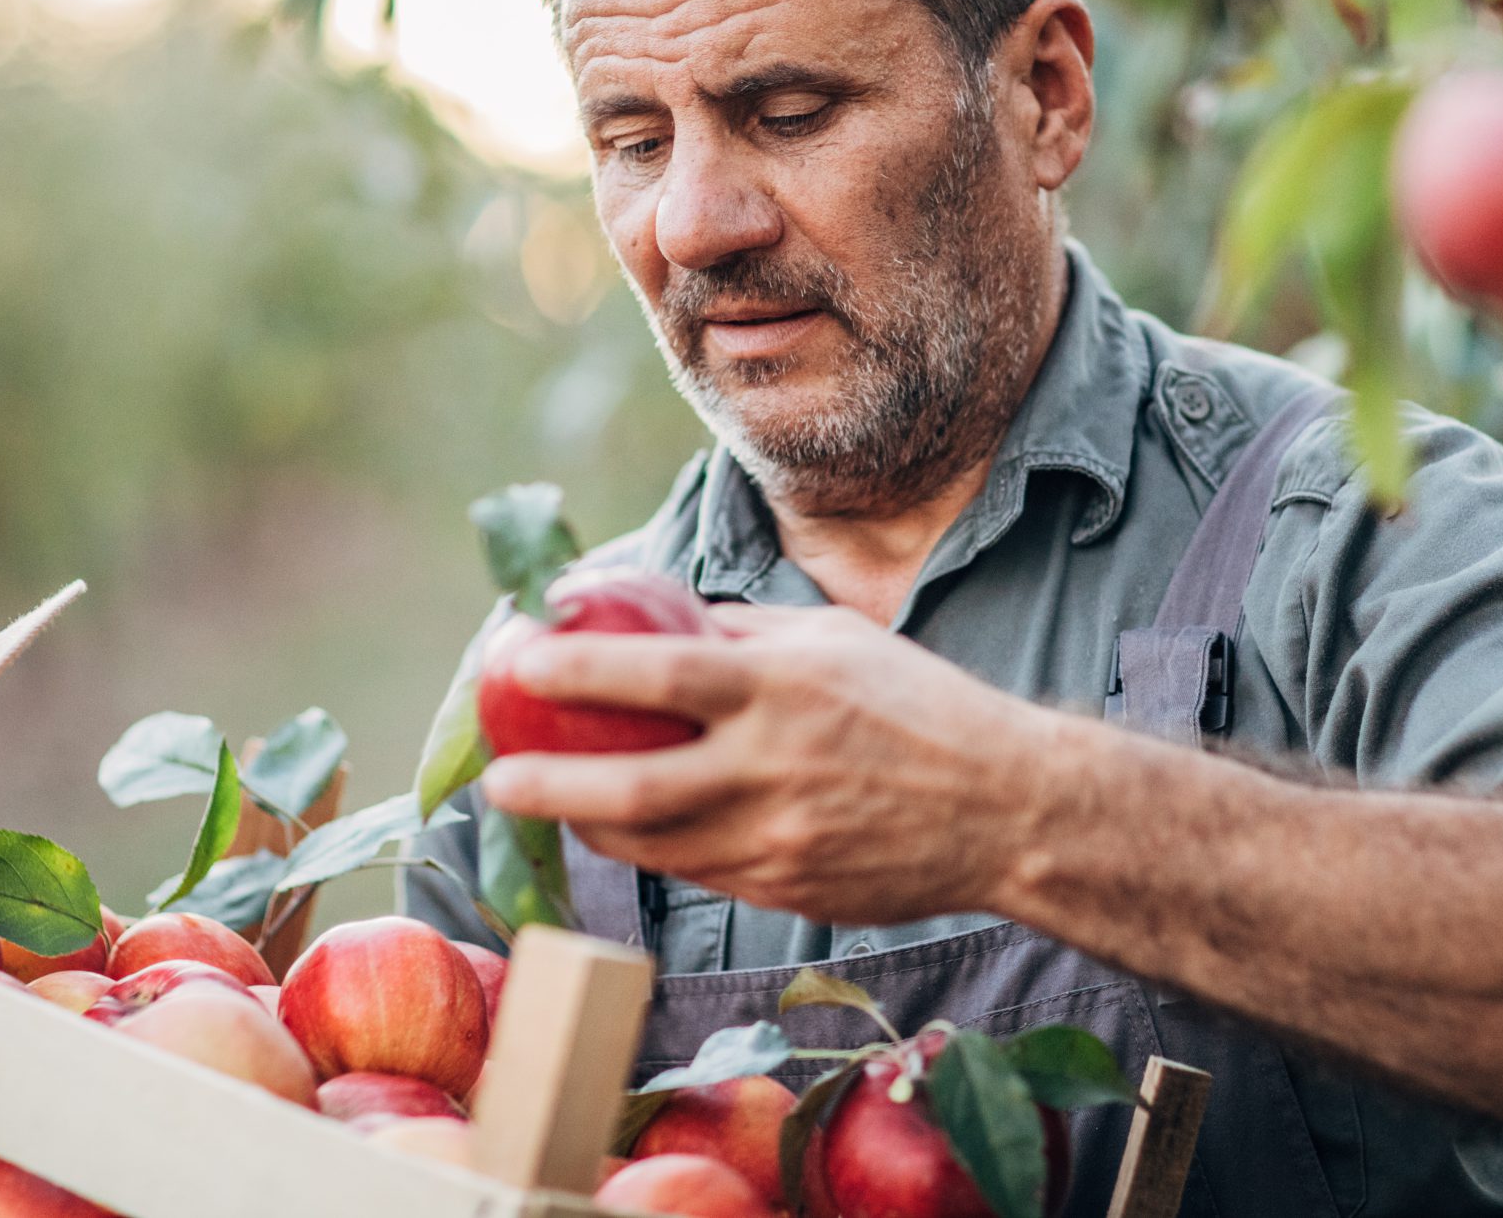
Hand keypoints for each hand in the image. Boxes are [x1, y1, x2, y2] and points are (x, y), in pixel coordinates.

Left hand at [477, 603, 1060, 924]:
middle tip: (495, 777)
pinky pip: (694, 871)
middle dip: (548, 783)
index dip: (581, 666)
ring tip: (544, 797)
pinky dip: (647, 848)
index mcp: (785, 687)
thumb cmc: (918, 705)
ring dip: (586, 822)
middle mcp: (774, 766)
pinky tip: (619, 827)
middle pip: (633, 784)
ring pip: (652, 843)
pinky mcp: (786, 888)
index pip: (661, 673)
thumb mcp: (834, 641)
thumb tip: (651, 615)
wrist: (1006, 809)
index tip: (519, 655)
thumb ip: (741, 632)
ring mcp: (779, 838)